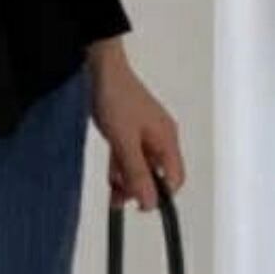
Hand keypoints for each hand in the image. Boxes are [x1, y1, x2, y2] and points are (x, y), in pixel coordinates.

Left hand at [87, 42, 185, 210]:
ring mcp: (145, 131)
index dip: (160, 195)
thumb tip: (150, 202)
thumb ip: (137, 173)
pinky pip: (130, 153)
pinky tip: (110, 171)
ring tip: (110, 187)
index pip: (174, 178)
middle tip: (118, 197)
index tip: (140, 205)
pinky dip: (121, 164)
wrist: (100, 68)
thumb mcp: (124, 142)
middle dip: (139, 187)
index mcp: (167, 140)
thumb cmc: (116, 97)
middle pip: (157, 173)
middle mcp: (160, 136)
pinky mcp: (130, 127)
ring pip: (141, 164)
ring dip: (127, 177)